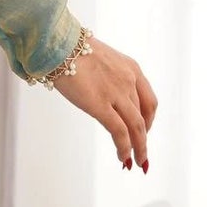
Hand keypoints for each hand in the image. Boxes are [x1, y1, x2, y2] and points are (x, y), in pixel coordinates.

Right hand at [39, 33, 156, 171]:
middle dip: (144, 138)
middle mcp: (129, 80)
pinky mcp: (101, 105)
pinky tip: (123, 159)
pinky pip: (120, 133)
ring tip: (136, 163)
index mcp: (131, 68)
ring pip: (136, 128)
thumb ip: (106, 76)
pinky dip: (125, 149)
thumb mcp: (98, 59)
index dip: (149, 119)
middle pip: (144, 116)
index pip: (149, 100)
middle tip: (142, 155)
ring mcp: (117, 93)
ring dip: (138, 149)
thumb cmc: (69, 48)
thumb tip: (98, 89)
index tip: (143, 131)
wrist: (56, 42)